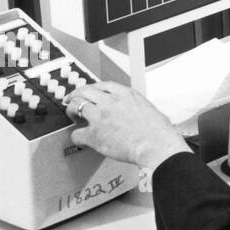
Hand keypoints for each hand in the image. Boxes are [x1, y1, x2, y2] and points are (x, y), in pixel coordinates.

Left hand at [66, 81, 189, 172]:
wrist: (156, 144)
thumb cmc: (158, 131)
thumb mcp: (149, 109)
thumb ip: (136, 107)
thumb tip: (134, 113)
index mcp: (126, 94)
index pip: (103, 85)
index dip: (93, 88)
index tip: (90, 92)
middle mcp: (111, 101)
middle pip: (85, 90)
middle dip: (75, 94)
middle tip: (71, 100)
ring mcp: (100, 116)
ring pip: (75, 106)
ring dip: (71, 111)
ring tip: (72, 116)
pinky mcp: (94, 134)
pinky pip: (76, 133)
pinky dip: (76, 137)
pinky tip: (80, 139)